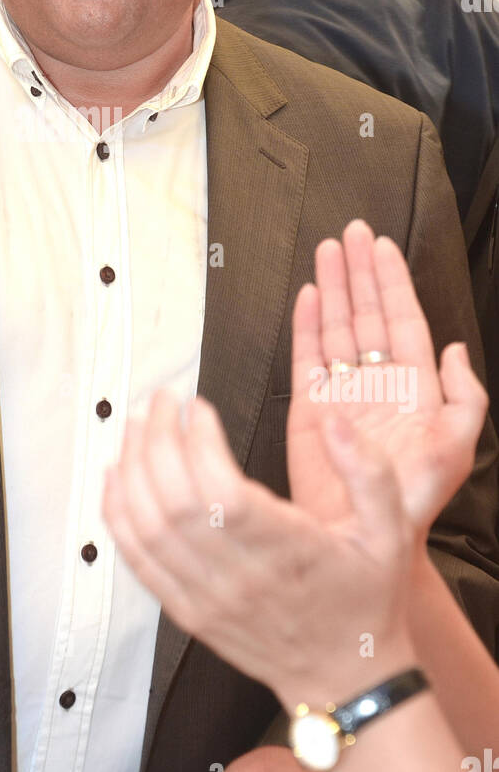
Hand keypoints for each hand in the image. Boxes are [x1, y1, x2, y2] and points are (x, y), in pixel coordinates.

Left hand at [103, 389, 416, 711]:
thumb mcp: (392, 533)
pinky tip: (117, 477)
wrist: (346, 679)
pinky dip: (119, 515)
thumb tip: (337, 424)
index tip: (197, 406)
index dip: (199, 443)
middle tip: (161, 402)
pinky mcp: (187, 612)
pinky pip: (138, 561)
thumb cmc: (365, 602)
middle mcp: (241, 579)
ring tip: (137, 425)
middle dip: (158, 440)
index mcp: (288, 553)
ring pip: (148, 527)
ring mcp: (208, 598)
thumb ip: (371, 472)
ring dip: (133, 468)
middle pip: (175, 502)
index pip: (224, 493)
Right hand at [288, 220, 488, 540]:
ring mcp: (342, 392)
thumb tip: (457, 351)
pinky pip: (307, 355)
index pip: (402, 320)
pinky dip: (307, 323)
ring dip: (334, 287)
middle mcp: (377, 384)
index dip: (392, 282)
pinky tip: (310, 296)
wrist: (361, 536)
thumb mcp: (454, 451)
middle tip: (352, 235)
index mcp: (413, 389)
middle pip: (367, 313)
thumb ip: (464, 398)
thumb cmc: (409, 503)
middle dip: (360, 271)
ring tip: (328, 252)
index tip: (382, 247)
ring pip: (337, 326)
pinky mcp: (310, 405)